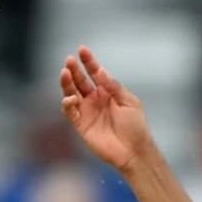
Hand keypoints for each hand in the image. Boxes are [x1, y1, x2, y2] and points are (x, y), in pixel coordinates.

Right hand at [59, 46, 151, 171]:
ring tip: (65, 72)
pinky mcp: (80, 125)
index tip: (82, 49)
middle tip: (70, 60)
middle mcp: (95, 100)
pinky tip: (71, 97)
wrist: (135, 151)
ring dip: (66, 83)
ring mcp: (86, 111)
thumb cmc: (136, 127)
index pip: (95, 73)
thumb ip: (114, 87)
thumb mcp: (129, 102)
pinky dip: (67, 103)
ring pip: (71, 93)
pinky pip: (69, 111)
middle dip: (74, 69)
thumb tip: (100, 71)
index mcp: (108, 93)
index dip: (88, 62)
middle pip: (80, 81)